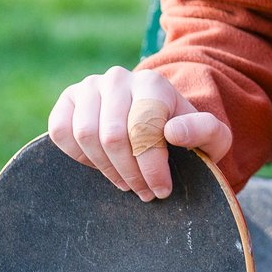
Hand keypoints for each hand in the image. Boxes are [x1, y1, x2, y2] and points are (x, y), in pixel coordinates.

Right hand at [46, 66, 231, 199]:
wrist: (159, 121)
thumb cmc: (185, 133)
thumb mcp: (211, 136)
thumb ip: (205, 131)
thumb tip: (173, 132)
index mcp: (153, 84)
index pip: (144, 128)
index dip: (151, 166)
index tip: (161, 190)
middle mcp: (119, 78)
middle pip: (113, 136)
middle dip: (130, 172)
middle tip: (143, 192)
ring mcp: (90, 86)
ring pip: (85, 134)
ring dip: (106, 168)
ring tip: (126, 182)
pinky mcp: (68, 99)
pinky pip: (61, 131)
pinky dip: (78, 155)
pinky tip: (101, 163)